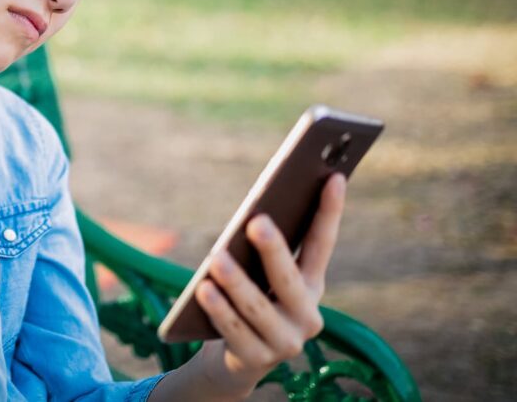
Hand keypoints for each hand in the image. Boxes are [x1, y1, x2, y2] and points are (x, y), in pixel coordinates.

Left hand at [194, 173, 347, 394]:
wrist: (236, 360)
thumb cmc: (249, 301)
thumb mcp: (260, 276)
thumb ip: (262, 250)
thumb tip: (254, 212)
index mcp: (312, 286)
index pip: (322, 245)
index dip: (329, 212)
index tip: (333, 177)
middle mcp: (307, 316)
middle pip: (289, 279)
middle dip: (273, 249)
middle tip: (256, 221)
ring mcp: (285, 342)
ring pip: (257, 307)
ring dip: (237, 282)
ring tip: (217, 258)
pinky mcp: (257, 360)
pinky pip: (234, 331)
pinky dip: (218, 309)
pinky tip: (204, 289)